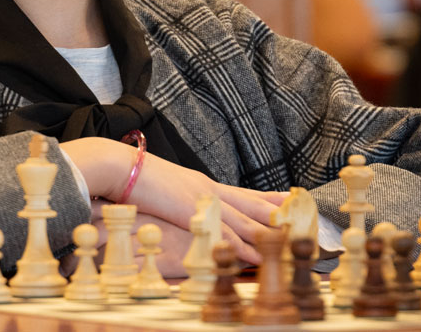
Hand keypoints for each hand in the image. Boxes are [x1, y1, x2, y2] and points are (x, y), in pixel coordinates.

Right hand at [63, 137, 285, 261]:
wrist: (115, 166)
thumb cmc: (131, 178)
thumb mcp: (161, 190)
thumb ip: (176, 199)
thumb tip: (182, 210)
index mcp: (200, 184)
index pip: (241, 193)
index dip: (266, 199)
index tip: (289, 201)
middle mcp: (207, 188)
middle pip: (251, 203)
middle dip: (277, 213)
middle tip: (304, 219)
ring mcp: (201, 198)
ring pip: (242, 219)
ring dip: (266, 233)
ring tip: (289, 242)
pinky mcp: (191, 210)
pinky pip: (221, 231)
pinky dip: (240, 244)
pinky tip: (254, 253)